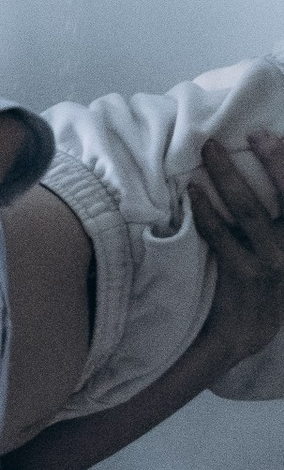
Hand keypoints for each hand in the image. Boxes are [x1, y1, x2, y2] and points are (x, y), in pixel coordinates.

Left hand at [189, 131, 283, 375]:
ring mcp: (271, 262)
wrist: (241, 337)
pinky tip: (194, 192)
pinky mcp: (244, 275)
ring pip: (250, 210)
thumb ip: (273, 225)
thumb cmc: (258, 290)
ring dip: (229, 176)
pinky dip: (207, 210)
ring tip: (210, 152)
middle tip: (253, 133)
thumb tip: (254, 180)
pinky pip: (222, 235)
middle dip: (273, 159)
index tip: (273, 135)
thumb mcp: (278, 255)